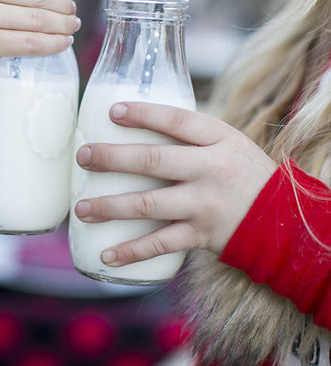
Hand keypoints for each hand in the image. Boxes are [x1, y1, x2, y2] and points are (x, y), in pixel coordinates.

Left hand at [73, 101, 276, 265]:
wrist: (283, 219)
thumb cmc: (243, 173)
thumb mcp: (228, 143)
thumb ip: (190, 136)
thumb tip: (136, 125)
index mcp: (218, 139)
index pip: (176, 120)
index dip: (143, 114)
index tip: (111, 111)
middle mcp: (211, 169)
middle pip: (153, 160)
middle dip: (112, 158)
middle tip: (83, 156)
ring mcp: (205, 204)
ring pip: (149, 204)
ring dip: (110, 207)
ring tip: (81, 208)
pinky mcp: (202, 235)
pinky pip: (160, 244)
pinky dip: (131, 251)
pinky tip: (105, 254)